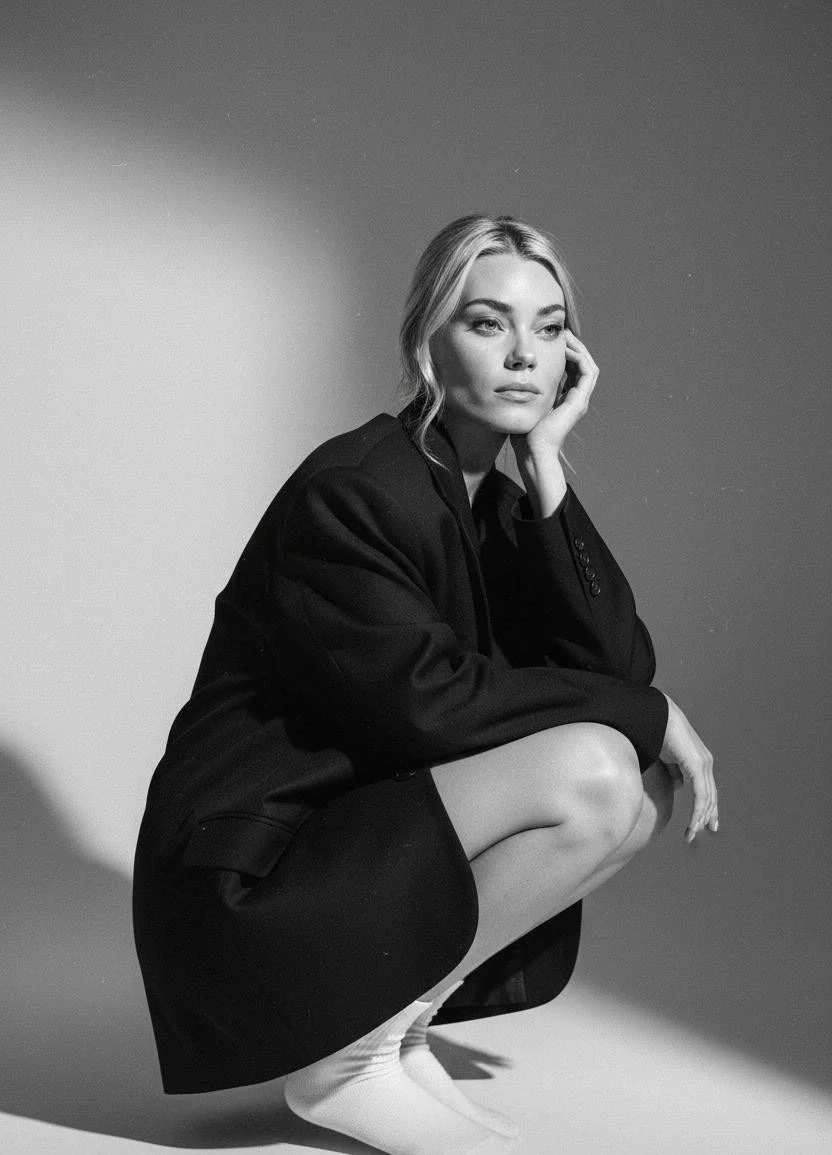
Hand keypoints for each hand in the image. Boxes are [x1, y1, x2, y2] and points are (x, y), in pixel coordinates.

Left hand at [510, 329, 598, 461]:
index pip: (571, 369)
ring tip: (565, 335)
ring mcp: (580, 401)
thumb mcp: (524, 405)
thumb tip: (512, 377)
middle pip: (582, 365)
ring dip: (578, 349)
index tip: (552, 339)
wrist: (532, 451)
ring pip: (588, 365)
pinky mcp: (579, 402)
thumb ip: (525, 392)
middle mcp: (576, 399)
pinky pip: (587, 372)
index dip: (565, 352)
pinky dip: (579, 358)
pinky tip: (565, 349)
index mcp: (565, 400)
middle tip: (561, 332)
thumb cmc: (523, 434)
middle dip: (573, 346)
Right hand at [659, 694, 717, 842]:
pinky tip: (694, 822)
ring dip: (700, 818)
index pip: (707, 789)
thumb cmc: (659, 732)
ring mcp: (704, 764)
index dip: (707, 806)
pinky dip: (698, 810)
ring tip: (692, 833)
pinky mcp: (697, 766)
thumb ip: (675, 772)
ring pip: (707, 798)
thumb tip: (681, 787)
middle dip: (708, 815)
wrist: (658, 714)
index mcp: (700, 761)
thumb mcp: (667, 758)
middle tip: (705, 831)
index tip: (706, 823)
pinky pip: (701, 794)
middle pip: (711, 796)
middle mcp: (706, 763)